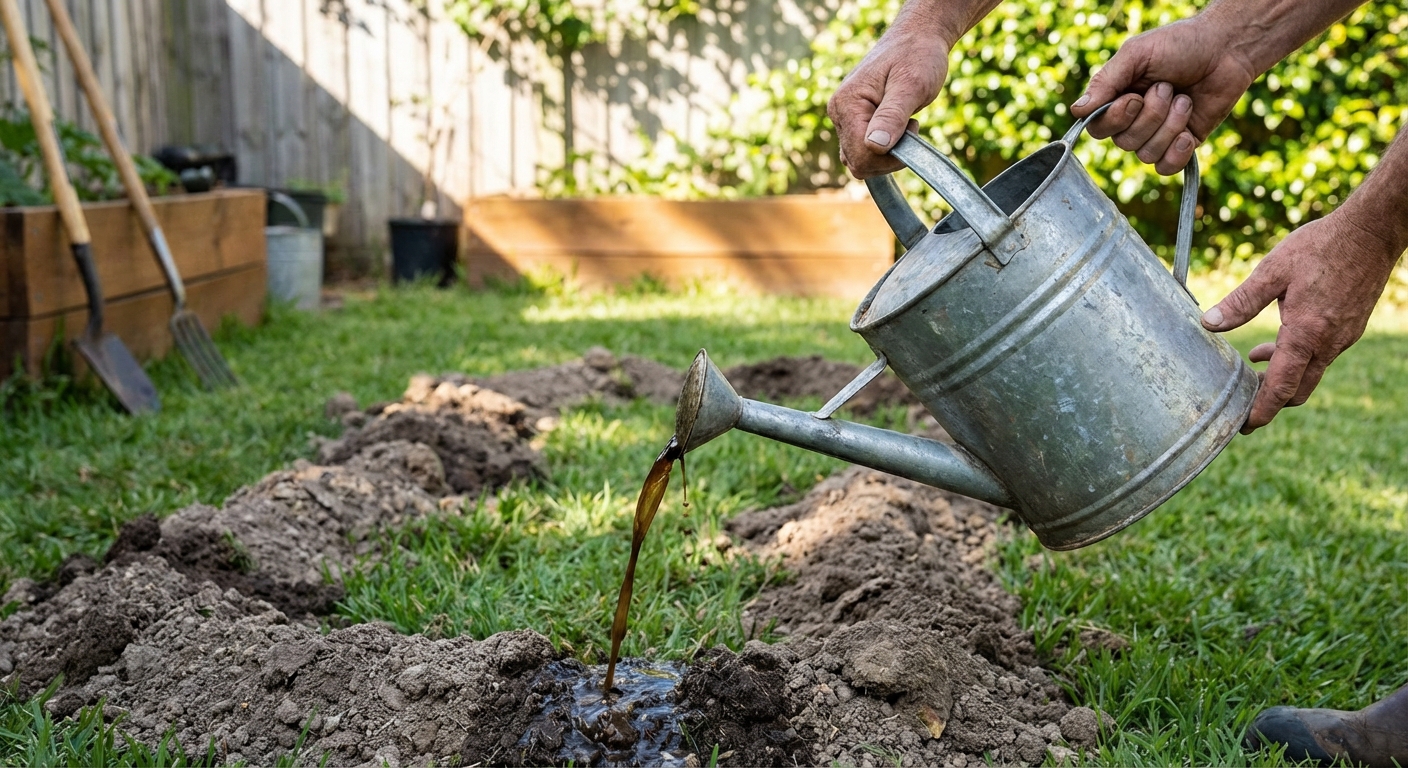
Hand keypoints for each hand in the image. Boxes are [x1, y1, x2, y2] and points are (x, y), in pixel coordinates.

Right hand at [828, 29, 949, 178]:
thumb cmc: (917, 55)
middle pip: (857, 162)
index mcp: (847, 104)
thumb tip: (875, 146)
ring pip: (859, 160)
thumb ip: (892, 116)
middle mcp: (839, 113)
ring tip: (906, 125)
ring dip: (887, 154)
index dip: (890, 156)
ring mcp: (844, 118)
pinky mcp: (853, 122)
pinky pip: (862, 151)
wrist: (917, 37)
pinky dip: (884, 150)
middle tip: (911, 127)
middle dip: (889, 156)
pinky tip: (899, 129)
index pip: (860, 154)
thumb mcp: (911, 85)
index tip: (913, 132)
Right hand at [1070, 17, 1257, 174]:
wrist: (1228, 49)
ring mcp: (1158, 135)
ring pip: (1146, 154)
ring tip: (1185, 100)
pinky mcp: (1182, 145)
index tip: (1135, 96)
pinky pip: (1166, 167)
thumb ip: (1105, 81)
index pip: (1097, 128)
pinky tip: (1189, 132)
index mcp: (1117, 98)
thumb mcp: (1137, 54)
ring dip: (1170, 126)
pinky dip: (1178, 152)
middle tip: (1168, 88)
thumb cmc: (1181, 44)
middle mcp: (1133, 120)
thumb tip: (1077, 110)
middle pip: (1124, 143)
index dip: (1116, 119)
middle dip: (1151, 116)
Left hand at [1201, 211, 1400, 432]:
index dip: (1262, 410)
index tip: (1244, 427)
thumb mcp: (1273, 270)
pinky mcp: (1349, 328)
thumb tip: (1208, 323)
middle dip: (1270, 402)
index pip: (1282, 386)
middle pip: (1297, 390)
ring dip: (1281, 377)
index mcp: (1307, 333)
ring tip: (1252, 368)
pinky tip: (1274, 344)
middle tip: (1242, 406)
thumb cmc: (1321, 246)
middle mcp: (1329, 343)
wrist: (1372, 232)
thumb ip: (1241, 301)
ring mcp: (1343, 338)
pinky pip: (1320, 357)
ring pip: (1309, 373)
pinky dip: (1295, 360)